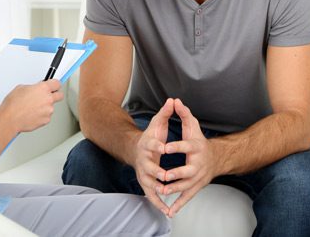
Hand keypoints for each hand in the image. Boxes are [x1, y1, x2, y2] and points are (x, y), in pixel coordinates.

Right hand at [0, 79, 63, 134]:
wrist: (10, 119)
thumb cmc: (13, 105)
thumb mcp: (21, 88)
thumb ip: (33, 87)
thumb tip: (36, 89)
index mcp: (43, 88)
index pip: (57, 83)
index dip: (55, 84)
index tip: (53, 85)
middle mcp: (48, 99)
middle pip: (60, 95)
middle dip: (55, 94)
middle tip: (48, 95)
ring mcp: (48, 110)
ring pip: (51, 107)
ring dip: (45, 106)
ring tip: (33, 108)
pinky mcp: (46, 120)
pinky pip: (47, 116)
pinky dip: (41, 115)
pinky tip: (32, 114)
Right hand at [133, 98, 173, 214]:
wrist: (136, 150)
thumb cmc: (151, 137)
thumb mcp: (157, 123)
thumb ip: (165, 113)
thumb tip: (173, 99)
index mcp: (148, 144)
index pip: (152, 144)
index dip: (157, 146)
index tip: (164, 147)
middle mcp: (144, 160)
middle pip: (148, 166)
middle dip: (156, 171)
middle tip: (165, 175)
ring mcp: (143, 172)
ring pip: (148, 182)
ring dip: (156, 189)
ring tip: (165, 195)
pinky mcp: (145, 183)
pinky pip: (151, 195)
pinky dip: (158, 203)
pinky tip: (167, 210)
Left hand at [161, 98, 216, 217]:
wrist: (216, 158)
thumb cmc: (200, 141)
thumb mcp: (192, 126)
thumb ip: (183, 114)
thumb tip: (175, 100)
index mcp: (196, 148)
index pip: (186, 147)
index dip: (175, 147)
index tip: (164, 148)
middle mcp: (198, 164)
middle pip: (188, 170)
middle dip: (176, 174)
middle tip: (164, 175)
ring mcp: (198, 177)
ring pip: (186, 185)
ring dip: (175, 189)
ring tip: (162, 190)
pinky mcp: (196, 187)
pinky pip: (188, 197)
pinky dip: (179, 204)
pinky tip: (170, 211)